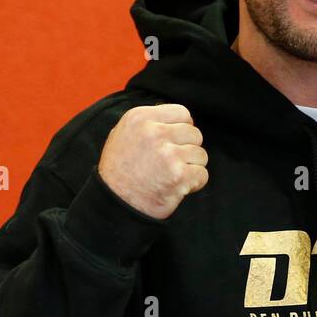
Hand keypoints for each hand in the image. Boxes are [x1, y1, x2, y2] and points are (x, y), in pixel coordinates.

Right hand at [98, 104, 208, 218]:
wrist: (114, 204)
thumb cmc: (118, 170)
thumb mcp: (122, 134)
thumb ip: (148, 121)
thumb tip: (176, 116)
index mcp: (139, 118)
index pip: (182, 112)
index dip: (181, 128)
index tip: (173, 142)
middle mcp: (154, 133)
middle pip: (194, 133)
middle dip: (187, 149)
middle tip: (171, 163)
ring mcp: (168, 155)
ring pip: (201, 154)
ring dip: (191, 167)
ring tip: (171, 175)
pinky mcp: (179, 176)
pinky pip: (203, 174)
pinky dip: (194, 183)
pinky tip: (176, 186)